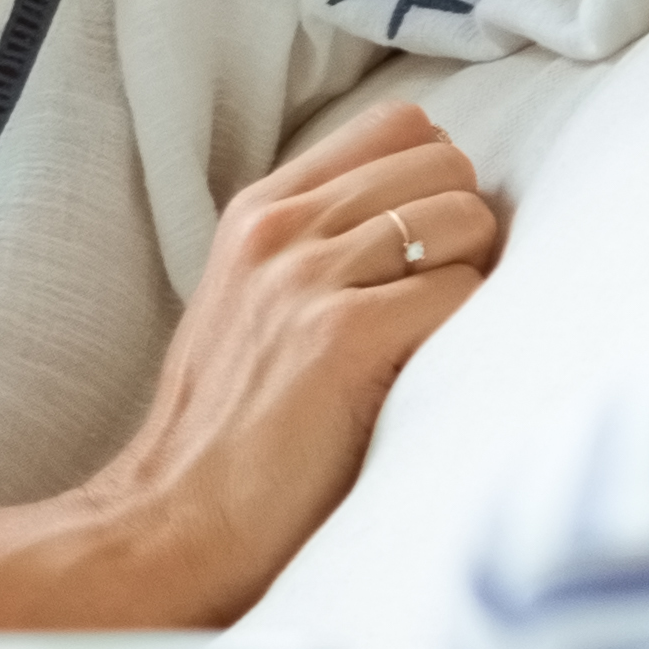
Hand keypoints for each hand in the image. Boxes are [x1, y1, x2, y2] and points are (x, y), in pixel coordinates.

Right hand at [53, 96, 499, 623]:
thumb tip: (433, 214)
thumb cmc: (227, 432)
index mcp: (262, 211)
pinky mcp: (342, 339)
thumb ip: (320, 245)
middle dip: (468, 232)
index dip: (439, 182)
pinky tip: (436, 379)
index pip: (401, 126)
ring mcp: (309, 279)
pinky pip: (461, 295)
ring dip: (477, 283)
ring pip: (464, 220)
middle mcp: (283, 229)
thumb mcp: (250, 303)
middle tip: (444, 306)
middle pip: (445, 164)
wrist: (172, 522)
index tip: (434, 248)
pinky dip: (472, 336)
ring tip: (440, 345)